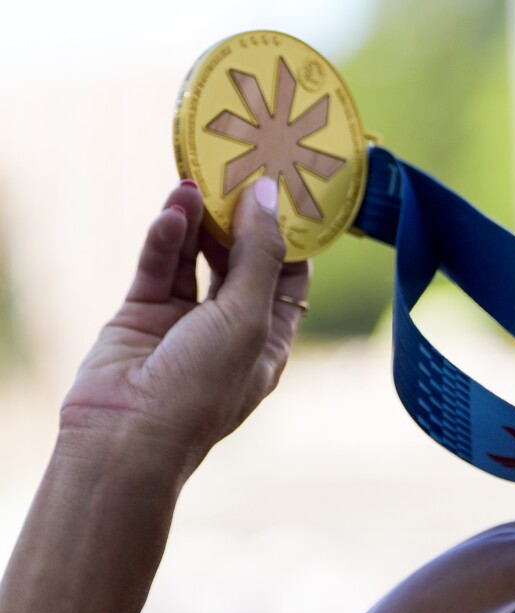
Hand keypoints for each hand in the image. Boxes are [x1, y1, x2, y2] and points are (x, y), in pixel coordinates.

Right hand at [59, 177, 309, 482]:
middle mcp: (229, 330)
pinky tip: (172, 211)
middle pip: (241, 262)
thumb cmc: (203, 386)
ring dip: (197, 222)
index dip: (289, 237)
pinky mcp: (141, 316)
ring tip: (194, 181)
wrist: (127, 437)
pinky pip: (158, 268)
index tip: (288, 191)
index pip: (288, 278)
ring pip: (195, 259)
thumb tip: (268, 197)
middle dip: (238, 221)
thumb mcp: (248, 317)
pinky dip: (164, 239)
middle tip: (235, 174)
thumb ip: (260, 255)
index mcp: (269, 341)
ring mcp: (183, 323)